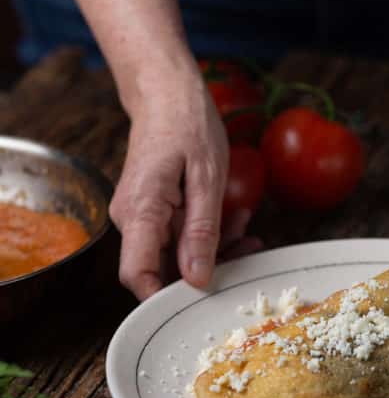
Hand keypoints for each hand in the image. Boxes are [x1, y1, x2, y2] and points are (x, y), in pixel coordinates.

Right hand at [109, 77, 229, 299]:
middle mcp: (132, 219)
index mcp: (140, 211)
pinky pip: (178, 238)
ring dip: (214, 250)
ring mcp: (141, 217)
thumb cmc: (186, 124)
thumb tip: (197, 278)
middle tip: (248, 249)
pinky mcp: (153, 213)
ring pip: (175, 256)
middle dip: (207, 268)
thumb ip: (201, 231)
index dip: (163, 298)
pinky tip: (233, 218)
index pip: (137, 274)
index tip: (201, 303)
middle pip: (162, 269)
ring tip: (246, 229)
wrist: (167, 94)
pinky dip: (207, 234)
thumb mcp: (207, 178)